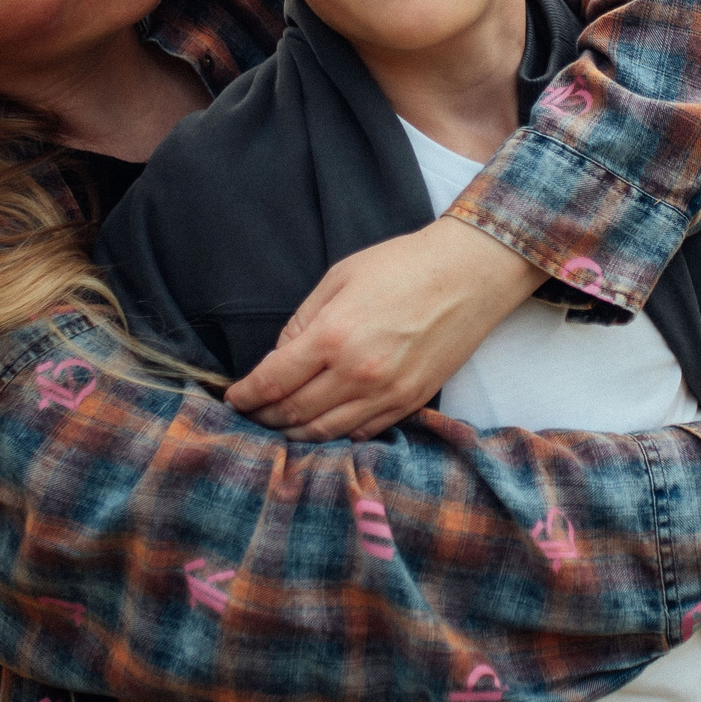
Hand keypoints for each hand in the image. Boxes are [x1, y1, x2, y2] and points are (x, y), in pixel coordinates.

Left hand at [227, 218, 547, 440]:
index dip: (246, 395)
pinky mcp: (410, 402)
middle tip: (249, 415)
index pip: (273, 382)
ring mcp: (386, 394)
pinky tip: (321, 425)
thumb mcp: (339, 278)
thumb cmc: (401, 266)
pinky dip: (334, 435)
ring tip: (277, 425)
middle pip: (293, 413)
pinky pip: (362, 432)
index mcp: (333, 336)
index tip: (232, 398)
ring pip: (325, 432)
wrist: (468, 274)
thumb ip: (302, 322)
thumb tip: (279, 359)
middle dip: (263, 417)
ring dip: (294, 433)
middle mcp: (357, 373)